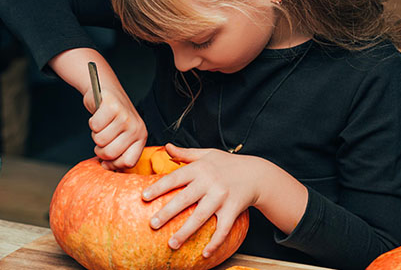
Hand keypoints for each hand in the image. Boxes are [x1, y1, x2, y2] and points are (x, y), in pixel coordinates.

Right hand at [84, 88, 146, 169]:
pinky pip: (94, 126)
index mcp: (141, 138)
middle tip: (102, 137)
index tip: (106, 160)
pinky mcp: (112, 107)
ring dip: (95, 134)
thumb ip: (120, 152)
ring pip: (99, 140)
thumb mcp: (123, 136)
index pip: (128, 163)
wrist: (107, 91)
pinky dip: (92, 122)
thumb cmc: (114, 116)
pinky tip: (99, 116)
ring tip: (102, 125)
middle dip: (100, 148)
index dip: (113, 164)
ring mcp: (125, 117)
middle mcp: (136, 128)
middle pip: (110, 153)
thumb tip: (107, 167)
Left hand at [141, 143, 265, 257]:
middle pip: (185, 199)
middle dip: (167, 213)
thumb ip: (186, 153)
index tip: (144, 197)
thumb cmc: (228, 164)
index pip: (175, 178)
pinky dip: (214, 242)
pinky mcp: (233, 209)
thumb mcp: (207, 154)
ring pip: (200, 217)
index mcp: (200, 168)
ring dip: (185, 232)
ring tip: (172, 244)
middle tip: (152, 224)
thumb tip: (167, 147)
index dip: (159, 187)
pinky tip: (204, 253)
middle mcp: (210, 182)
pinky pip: (223, 229)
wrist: (256, 173)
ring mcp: (222, 197)